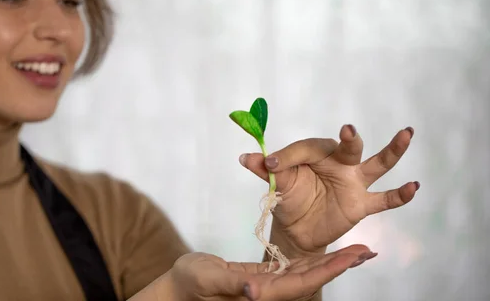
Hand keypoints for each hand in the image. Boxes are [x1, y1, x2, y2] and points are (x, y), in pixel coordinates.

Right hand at [155, 244, 374, 300]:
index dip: (329, 269)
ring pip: (305, 274)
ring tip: (354, 251)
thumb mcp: (209, 279)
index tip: (353, 256)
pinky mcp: (261, 278)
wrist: (178, 288)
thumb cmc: (190, 284)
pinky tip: (322, 254)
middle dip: (340, 265)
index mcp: (262, 294)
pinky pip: (291, 270)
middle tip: (366, 251)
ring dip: (330, 263)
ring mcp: (267, 286)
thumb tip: (254, 289)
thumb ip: (233, 284)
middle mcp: (270, 293)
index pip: (303, 282)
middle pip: (312, 279)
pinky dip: (310, 261)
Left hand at [240, 125, 418, 252]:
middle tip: (347, 129)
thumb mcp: (276, 182)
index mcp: (315, 152)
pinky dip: (399, 195)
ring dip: (392, 150)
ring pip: (377, 164)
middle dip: (349, 139)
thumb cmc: (288, 196)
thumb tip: (245, 157)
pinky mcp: (361, 204)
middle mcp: (339, 163)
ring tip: (407, 133)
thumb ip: (265, 168)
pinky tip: (414, 186)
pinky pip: (384, 199)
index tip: (268, 164)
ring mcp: (353, 182)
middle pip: (348, 147)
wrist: (296, 227)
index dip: (287, 156)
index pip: (306, 148)